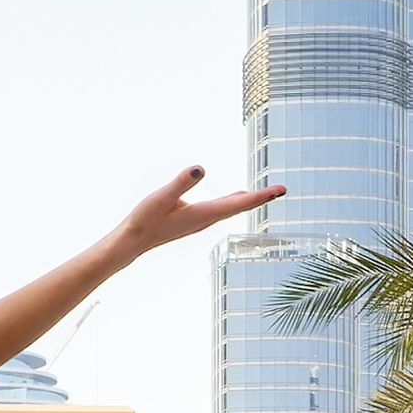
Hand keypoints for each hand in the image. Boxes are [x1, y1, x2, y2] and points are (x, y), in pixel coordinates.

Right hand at [103, 168, 282, 265]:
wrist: (131, 243)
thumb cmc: (144, 220)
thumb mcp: (161, 197)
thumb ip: (182, 183)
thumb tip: (201, 168)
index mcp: (203, 214)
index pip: (239, 203)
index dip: (261, 196)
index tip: (281, 190)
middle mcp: (205, 220)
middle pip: (239, 207)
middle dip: (261, 198)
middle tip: (281, 190)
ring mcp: (199, 222)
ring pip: (231, 209)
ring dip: (248, 200)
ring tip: (265, 194)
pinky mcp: (192, 221)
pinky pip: (220, 210)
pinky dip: (233, 202)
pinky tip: (233, 199)